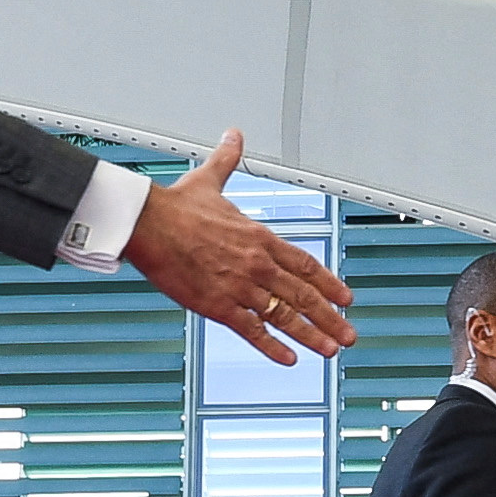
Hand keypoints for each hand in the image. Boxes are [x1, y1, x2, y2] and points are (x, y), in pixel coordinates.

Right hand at [122, 133, 351, 364]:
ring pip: (284, 315)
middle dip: (329, 317)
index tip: (345, 298)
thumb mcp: (209, 179)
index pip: (305, 264)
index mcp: (259, 237)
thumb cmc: (175, 206)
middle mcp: (256, 263)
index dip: (329, 283)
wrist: (147, 223)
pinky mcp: (217, 305)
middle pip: (303, 294)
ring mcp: (239, 286)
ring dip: (310, 334)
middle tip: (348, 334)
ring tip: (329, 350)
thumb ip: (228, 160)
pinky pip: (251, 330)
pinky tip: (288, 359)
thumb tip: (234, 137)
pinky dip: (271, 346)